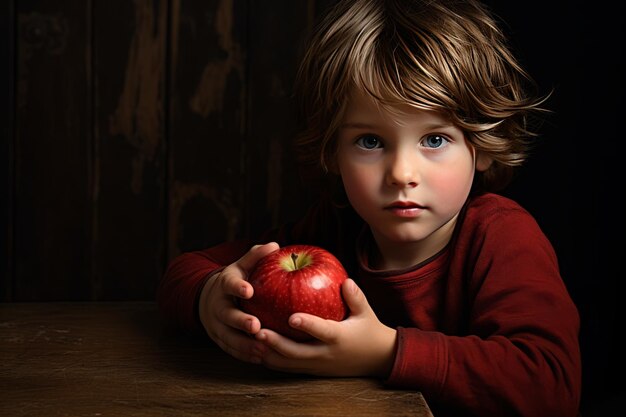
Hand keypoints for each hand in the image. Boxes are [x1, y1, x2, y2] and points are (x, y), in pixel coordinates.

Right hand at [198, 242, 278, 363]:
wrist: (210, 299)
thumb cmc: (237, 280)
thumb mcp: (243, 266)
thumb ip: (256, 256)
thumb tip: (275, 245)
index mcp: (224, 284)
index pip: (229, 283)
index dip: (237, 287)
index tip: (249, 290)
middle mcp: (218, 305)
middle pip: (227, 314)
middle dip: (240, 321)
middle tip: (255, 326)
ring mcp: (217, 324)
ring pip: (228, 337)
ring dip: (244, 345)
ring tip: (262, 349)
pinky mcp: (220, 339)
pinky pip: (231, 350)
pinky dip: (244, 355)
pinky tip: (260, 359)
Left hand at [254, 278, 396, 376]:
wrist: (376, 359)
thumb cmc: (368, 329)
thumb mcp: (366, 312)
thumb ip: (355, 297)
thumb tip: (345, 280)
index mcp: (339, 337)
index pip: (321, 331)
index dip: (307, 324)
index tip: (291, 317)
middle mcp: (325, 354)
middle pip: (296, 353)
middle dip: (275, 344)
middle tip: (258, 331)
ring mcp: (316, 364)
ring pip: (288, 364)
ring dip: (268, 354)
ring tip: (250, 341)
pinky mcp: (311, 369)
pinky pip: (288, 367)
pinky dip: (272, 359)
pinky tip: (255, 348)